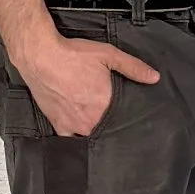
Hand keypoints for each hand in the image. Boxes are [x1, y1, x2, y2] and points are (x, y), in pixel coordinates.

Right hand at [13, 30, 160, 137]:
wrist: (41, 56)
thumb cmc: (72, 55)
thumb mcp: (108, 54)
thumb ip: (133, 67)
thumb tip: (153, 77)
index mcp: (104, 103)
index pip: (123, 118)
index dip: (129, 117)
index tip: (133, 117)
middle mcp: (90, 118)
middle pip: (107, 128)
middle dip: (112, 123)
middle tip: (114, 116)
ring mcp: (73, 124)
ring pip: (91, 135)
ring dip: (96, 130)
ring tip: (98, 121)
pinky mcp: (58, 124)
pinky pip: (70, 139)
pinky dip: (77, 136)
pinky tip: (81, 130)